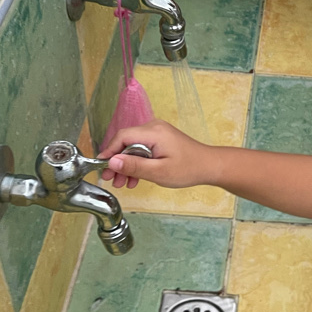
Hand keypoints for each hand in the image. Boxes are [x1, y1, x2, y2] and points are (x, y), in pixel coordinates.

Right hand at [98, 119, 215, 189]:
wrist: (209, 166)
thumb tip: (112, 161)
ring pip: (133, 147)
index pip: (122, 136)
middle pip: (126, 142)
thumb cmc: (188, 169)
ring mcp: (158, 133)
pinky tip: (134, 178)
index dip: (109, 151)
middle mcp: (154, 128)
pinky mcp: (161, 140)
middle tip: (110, 179)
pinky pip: (142, 149)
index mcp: (153, 132)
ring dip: (126, 164)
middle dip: (117, 161)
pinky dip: (137, 162)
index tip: (101, 167)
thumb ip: (134, 166)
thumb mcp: (158, 172)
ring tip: (122, 183)